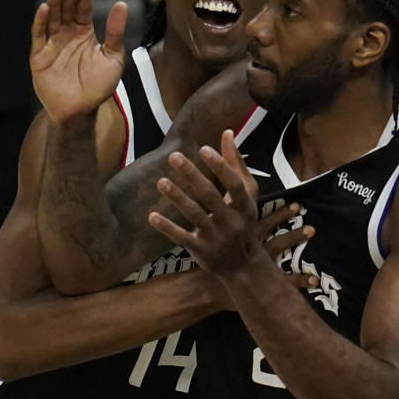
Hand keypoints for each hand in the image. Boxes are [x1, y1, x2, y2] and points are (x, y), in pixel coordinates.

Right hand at [30, 0, 128, 122]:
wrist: (81, 110)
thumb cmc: (98, 86)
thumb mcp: (113, 57)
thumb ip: (115, 32)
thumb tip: (122, 4)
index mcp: (83, 34)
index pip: (82, 9)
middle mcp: (66, 35)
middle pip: (66, 10)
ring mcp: (52, 44)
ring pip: (52, 19)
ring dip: (54, 3)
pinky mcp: (39, 56)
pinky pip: (39, 36)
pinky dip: (40, 22)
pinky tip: (44, 8)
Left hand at [149, 130, 308, 276]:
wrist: (242, 266)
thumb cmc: (243, 221)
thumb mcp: (246, 196)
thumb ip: (236, 165)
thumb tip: (227, 133)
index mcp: (244, 206)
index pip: (234, 183)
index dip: (221, 166)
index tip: (204, 148)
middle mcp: (231, 221)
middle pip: (210, 196)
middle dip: (192, 175)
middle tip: (174, 156)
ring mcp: (216, 237)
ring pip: (195, 215)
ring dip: (177, 197)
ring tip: (160, 182)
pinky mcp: (201, 250)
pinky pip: (182, 237)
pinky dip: (167, 227)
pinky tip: (152, 215)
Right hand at [202, 192, 316, 311]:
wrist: (201, 286)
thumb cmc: (202, 255)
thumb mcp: (205, 230)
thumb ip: (212, 211)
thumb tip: (217, 190)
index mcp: (244, 239)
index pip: (266, 223)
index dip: (281, 214)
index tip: (297, 206)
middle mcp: (254, 254)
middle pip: (278, 242)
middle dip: (295, 235)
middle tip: (313, 228)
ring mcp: (258, 270)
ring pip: (284, 261)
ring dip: (300, 263)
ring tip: (315, 254)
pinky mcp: (260, 284)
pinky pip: (284, 283)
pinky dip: (300, 280)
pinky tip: (315, 280)